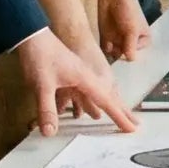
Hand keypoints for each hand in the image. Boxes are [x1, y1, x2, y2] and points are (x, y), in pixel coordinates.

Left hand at [15, 28, 138, 138]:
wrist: (31, 35)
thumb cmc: (39, 56)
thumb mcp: (41, 85)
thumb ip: (46, 109)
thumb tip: (50, 133)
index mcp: (85, 78)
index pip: (106, 100)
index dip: (119, 116)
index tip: (132, 128)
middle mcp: (87, 76)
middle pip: (109, 97)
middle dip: (122, 112)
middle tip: (136, 125)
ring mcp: (80, 74)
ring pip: (100, 94)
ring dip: (111, 107)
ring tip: (122, 118)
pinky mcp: (72, 74)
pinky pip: (90, 92)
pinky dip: (96, 102)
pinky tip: (93, 108)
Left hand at [97, 0, 150, 60]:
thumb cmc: (128, 9)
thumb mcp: (132, 29)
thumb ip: (131, 46)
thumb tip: (131, 61)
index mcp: (143, 39)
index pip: (139, 54)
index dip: (133, 57)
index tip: (127, 59)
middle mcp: (131, 41)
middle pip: (126, 55)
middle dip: (122, 58)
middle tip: (117, 59)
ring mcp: (118, 39)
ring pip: (115, 54)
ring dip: (112, 54)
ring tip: (111, 48)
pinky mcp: (106, 37)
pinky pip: (106, 49)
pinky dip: (104, 50)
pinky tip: (105, 45)